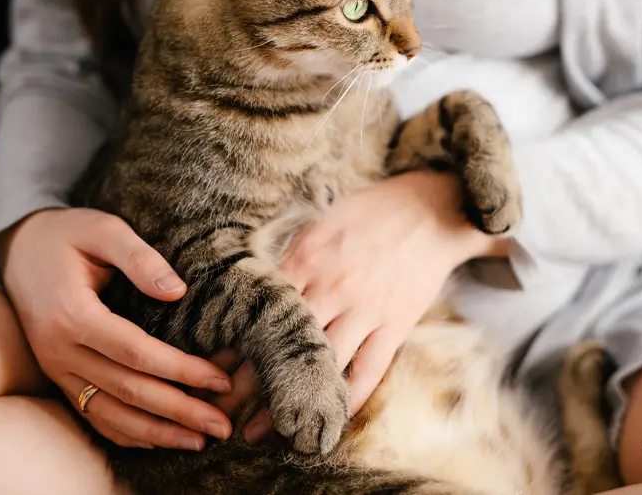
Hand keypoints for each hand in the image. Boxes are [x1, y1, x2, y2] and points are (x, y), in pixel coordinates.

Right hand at [0, 207, 233, 450]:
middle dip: (179, 411)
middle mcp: (60, 350)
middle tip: (223, 425)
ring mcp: (56, 369)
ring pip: (110, 413)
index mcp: (72, 314)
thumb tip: (178, 291)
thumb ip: (140, 257)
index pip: (135, 352)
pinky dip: (127, 432)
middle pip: (128, 390)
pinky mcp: (57, 377)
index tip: (221, 380)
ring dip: (157, 431)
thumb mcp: (102, 229)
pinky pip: (92, 414)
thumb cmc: (66, 234)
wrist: (16, 249)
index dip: (181, 370)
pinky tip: (160, 438)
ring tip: (200, 441)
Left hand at [235, 170, 501, 442]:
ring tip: (260, 433)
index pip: (260, 313)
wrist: (432, 209)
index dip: (232, 346)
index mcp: (306, 258)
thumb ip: (292, 259)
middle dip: (248, 385)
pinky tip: (328, 420)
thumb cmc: (371, 213)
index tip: (209, 372)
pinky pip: (369, 370)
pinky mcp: (396, 323)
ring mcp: (366, 308)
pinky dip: (348, 398)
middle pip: (281, 344)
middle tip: (221, 414)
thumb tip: (257, 290)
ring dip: (289, 402)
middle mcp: (332, 286)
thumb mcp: (321, 225)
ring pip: (320, 365)